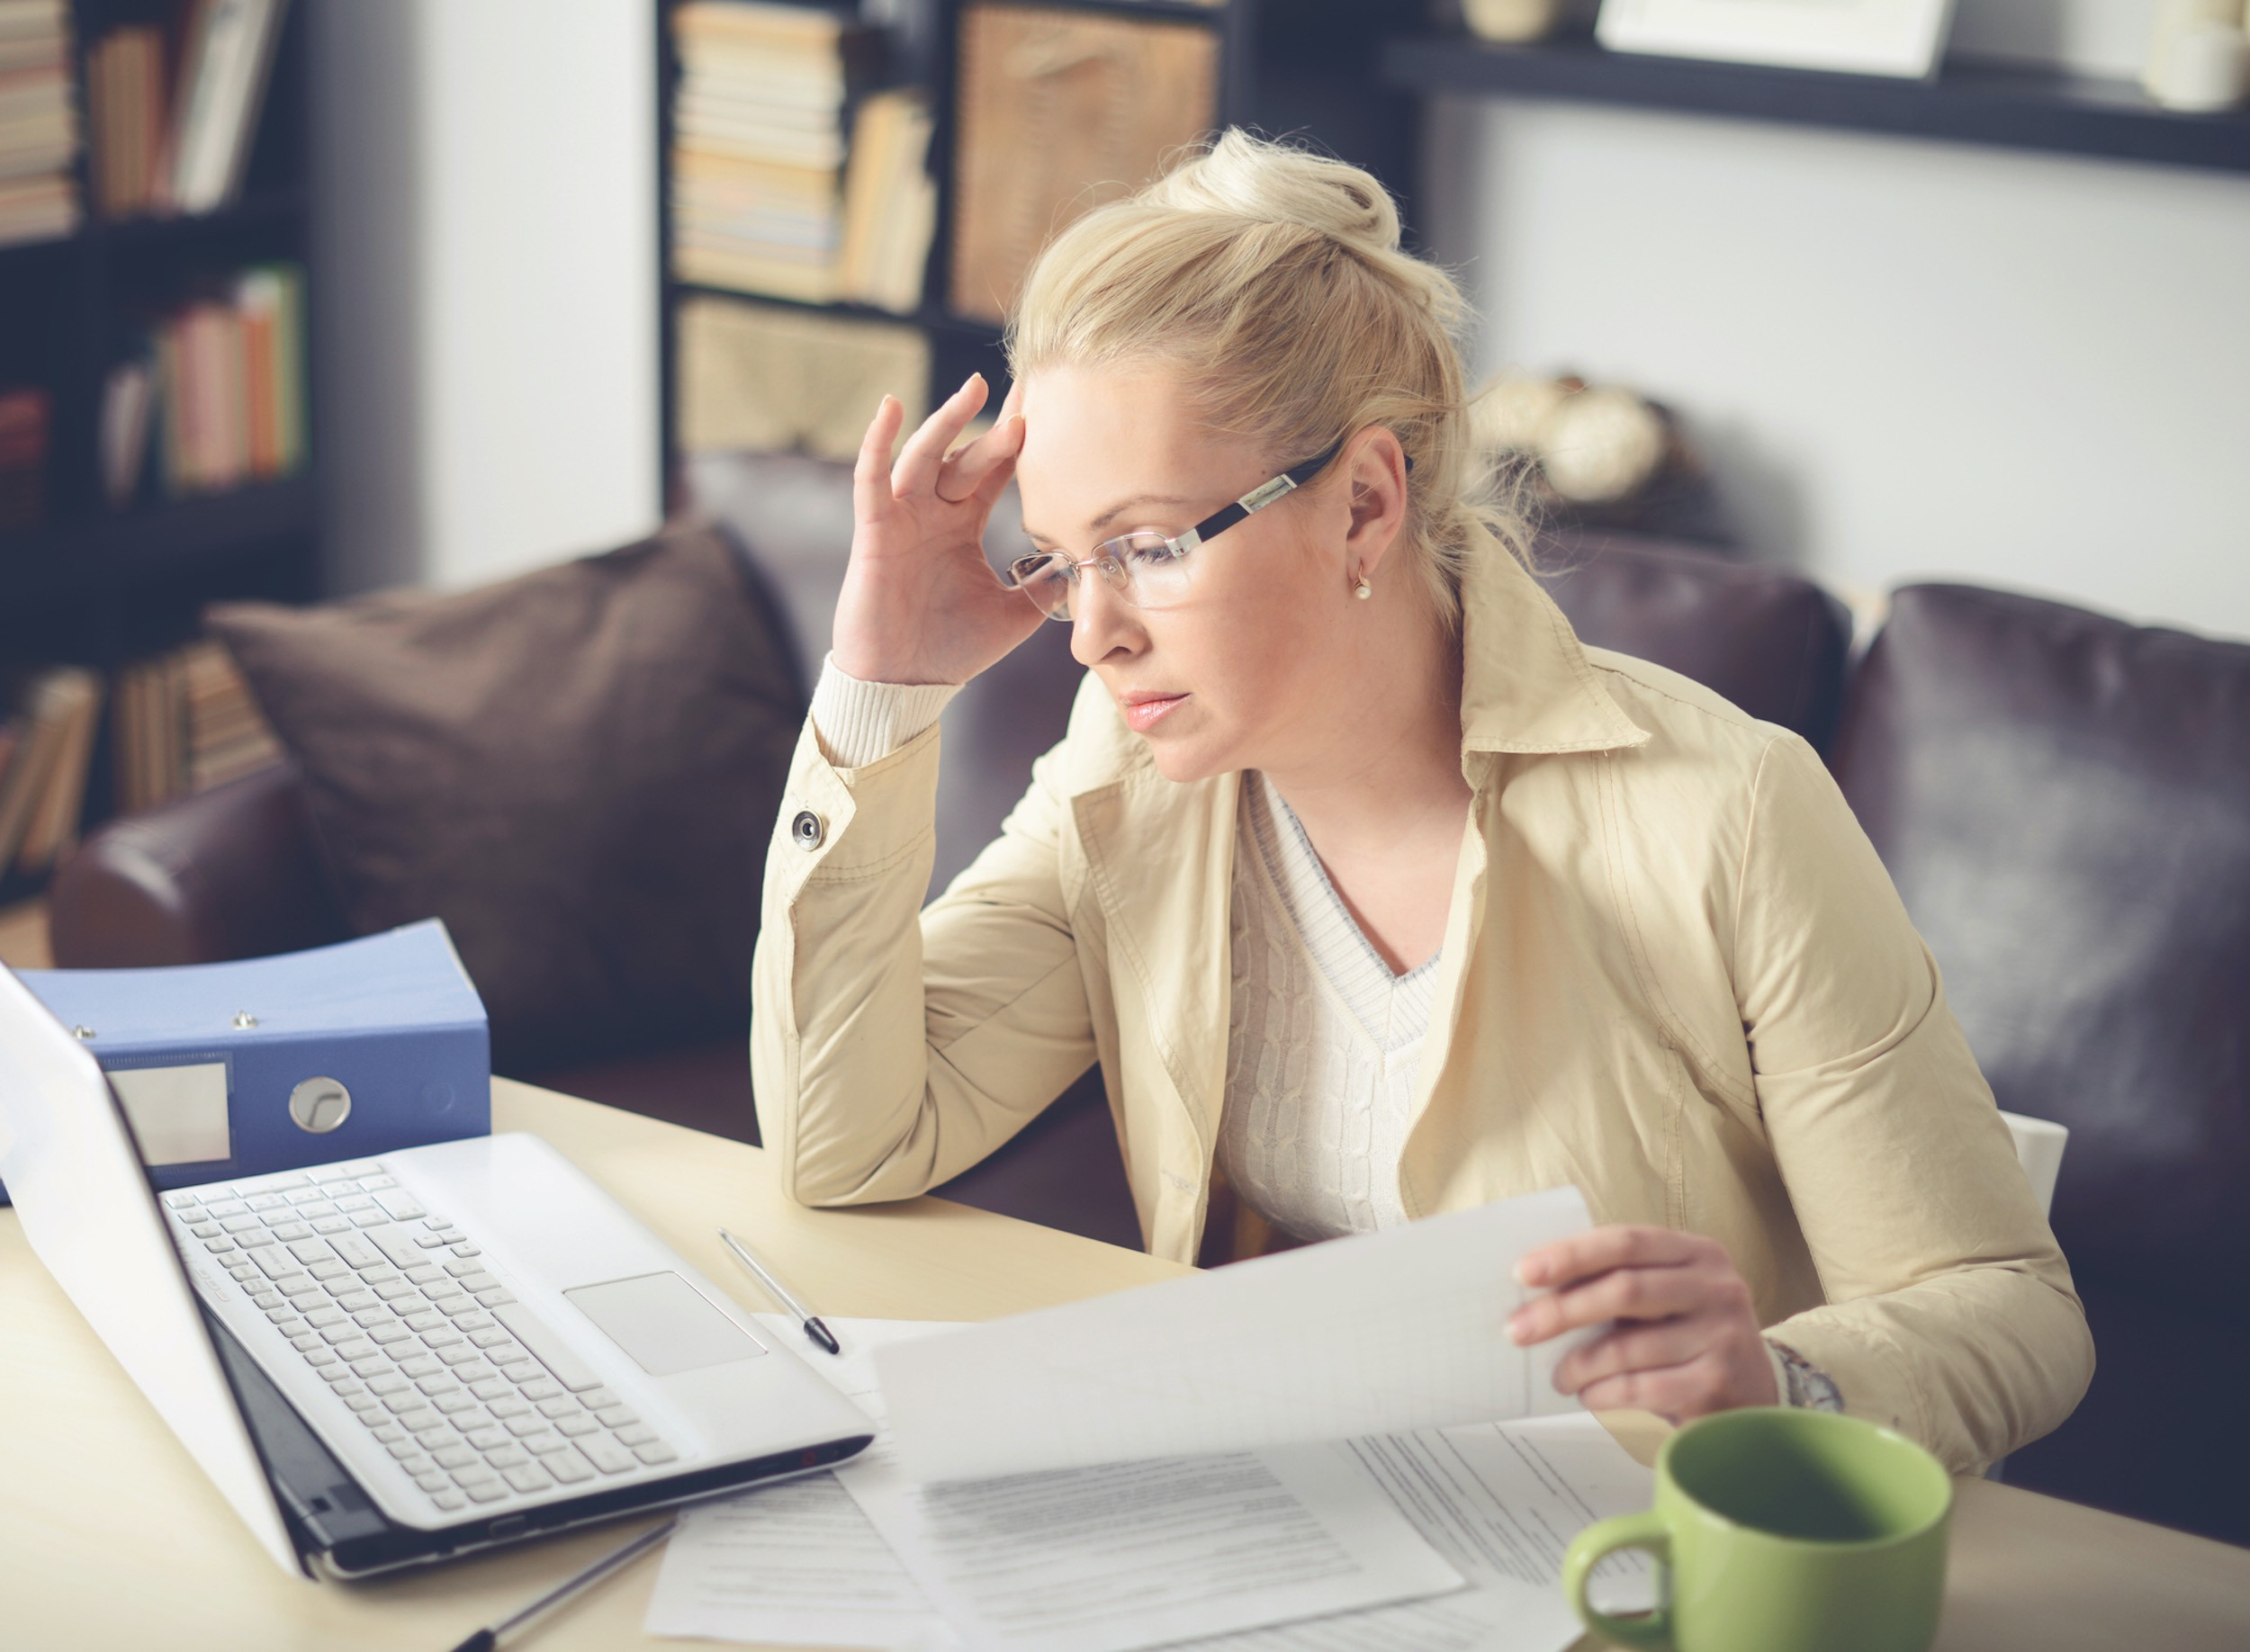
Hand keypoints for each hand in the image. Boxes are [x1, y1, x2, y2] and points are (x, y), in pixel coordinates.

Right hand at [832, 373, 1042, 685]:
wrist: (904, 684)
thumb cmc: (950, 650)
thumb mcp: (1013, 616)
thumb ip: (1045, 589)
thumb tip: (1086, 568)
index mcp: (963, 526)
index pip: (993, 473)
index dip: (1016, 445)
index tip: (1046, 411)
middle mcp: (933, 514)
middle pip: (965, 458)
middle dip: (994, 430)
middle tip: (1028, 398)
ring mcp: (902, 518)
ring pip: (923, 456)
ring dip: (948, 421)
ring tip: (974, 389)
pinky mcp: (874, 531)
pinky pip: (872, 478)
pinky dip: (877, 442)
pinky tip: (890, 408)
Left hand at [1508, 1225, 1776, 1420]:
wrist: (1756, 1393)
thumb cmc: (1688, 1336)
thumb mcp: (1666, 1297)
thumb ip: (1619, 1283)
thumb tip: (1536, 1292)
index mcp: (1698, 1253)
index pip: (1626, 1241)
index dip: (1572, 1254)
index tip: (1523, 1272)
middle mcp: (1717, 1288)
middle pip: (1625, 1289)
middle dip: (1562, 1310)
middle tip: (1518, 1330)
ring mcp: (1722, 1336)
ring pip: (1629, 1346)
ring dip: (1579, 1363)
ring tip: (1558, 1376)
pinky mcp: (1718, 1384)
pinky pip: (1642, 1388)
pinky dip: (1604, 1393)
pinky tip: (1589, 1395)